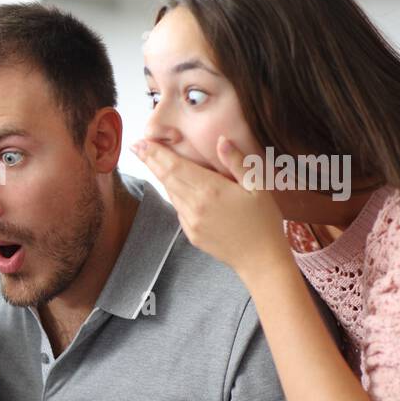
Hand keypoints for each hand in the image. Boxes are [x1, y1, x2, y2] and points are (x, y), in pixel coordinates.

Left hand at [131, 136, 290, 280]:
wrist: (260, 259)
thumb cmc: (263, 220)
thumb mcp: (257, 186)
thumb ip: (237, 162)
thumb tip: (222, 140)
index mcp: (210, 190)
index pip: (175, 167)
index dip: (156, 154)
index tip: (141, 143)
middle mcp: (195, 206)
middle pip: (166, 178)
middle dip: (150, 161)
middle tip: (136, 147)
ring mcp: (190, 222)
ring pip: (171, 194)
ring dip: (161, 177)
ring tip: (152, 161)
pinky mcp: (191, 234)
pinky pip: (179, 209)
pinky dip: (174, 195)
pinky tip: (175, 186)